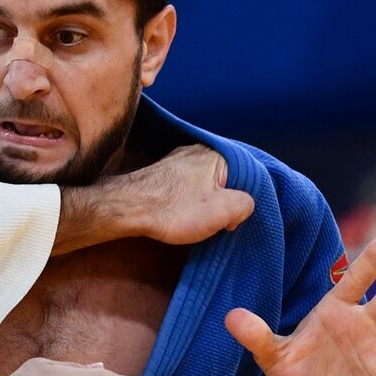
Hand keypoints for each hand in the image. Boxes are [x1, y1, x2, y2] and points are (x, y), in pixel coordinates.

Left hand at [54, 145, 254, 253]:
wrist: (127, 208)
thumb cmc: (174, 209)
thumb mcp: (224, 210)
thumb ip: (246, 204)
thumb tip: (242, 206)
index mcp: (217, 155)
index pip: (247, 176)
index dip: (243, 201)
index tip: (233, 220)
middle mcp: (197, 152)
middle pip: (225, 180)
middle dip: (224, 203)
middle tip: (218, 224)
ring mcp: (177, 162)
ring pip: (205, 185)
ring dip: (205, 205)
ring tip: (199, 222)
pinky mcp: (162, 175)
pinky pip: (187, 188)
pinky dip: (189, 203)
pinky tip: (183, 216)